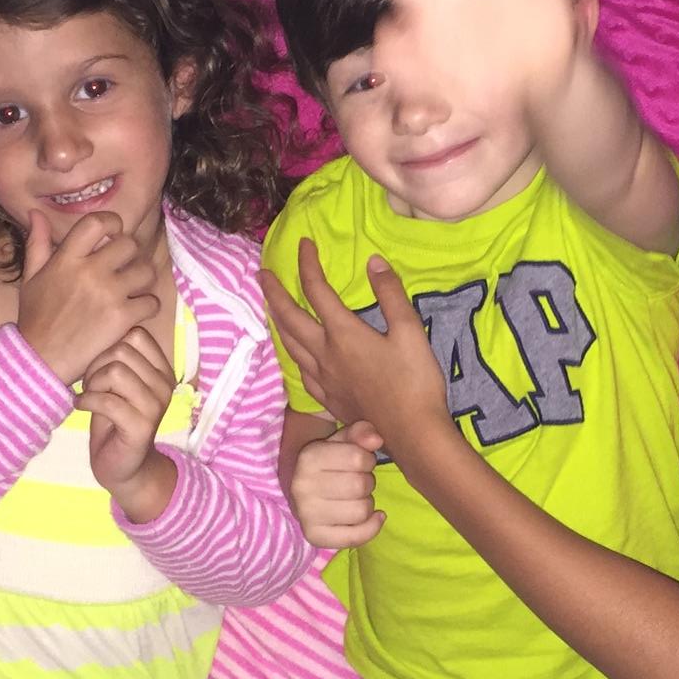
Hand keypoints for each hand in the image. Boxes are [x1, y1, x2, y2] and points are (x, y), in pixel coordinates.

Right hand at [15, 210, 159, 384]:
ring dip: (142, 280)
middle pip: (129, 244)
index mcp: (66, 259)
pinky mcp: (122, 318)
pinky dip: (147, 307)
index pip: (97, 222)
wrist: (40, 359)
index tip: (113, 235)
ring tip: (132, 290)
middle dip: (130, 255)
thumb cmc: (35, 319)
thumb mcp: (30, 278)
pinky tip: (135, 312)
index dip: (112, 223)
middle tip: (124, 268)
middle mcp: (89, 271)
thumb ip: (37, 243)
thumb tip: (35, 212)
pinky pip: (151, 302)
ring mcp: (108, 294)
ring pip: (145, 271)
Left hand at [79, 327, 178, 520]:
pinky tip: (82, 407)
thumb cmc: (116, 420)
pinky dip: (86, 401)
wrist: (124, 467)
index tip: (100, 366)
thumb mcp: (118, 384)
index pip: (136, 334)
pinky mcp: (141, 426)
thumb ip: (118, 359)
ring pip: (115, 371)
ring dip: (92, 384)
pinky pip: (107, 400)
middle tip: (90, 385)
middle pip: (122, 350)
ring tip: (88, 396)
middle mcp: (165, 385)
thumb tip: (98, 329)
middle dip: (96, 365)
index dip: (109, 345)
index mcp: (162, 370)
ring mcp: (156, 406)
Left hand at [260, 239, 455, 467]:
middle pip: (289, 318)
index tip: (304, 244)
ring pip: (289, 345)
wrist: (412, 434)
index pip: (316, 290)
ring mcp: (323, 379)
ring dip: (276, 321)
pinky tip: (294, 353)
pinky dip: (291, 352)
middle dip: (274, 292)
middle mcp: (325, 354)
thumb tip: (373, 261)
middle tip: (262, 274)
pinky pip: (300, 370)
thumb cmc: (416, 381)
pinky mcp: (328, 398)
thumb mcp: (410, 331)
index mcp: (343, 333)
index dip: (307, 264)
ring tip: (271, 308)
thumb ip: (390, 294)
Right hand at [291, 421, 385, 548]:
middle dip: (367, 482)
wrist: (303, 489)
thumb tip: (376, 439)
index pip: (358, 458)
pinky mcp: (314, 536)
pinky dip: (371, 527)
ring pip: (361, 511)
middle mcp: (302, 487)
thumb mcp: (343, 441)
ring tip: (356, 497)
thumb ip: (361, 432)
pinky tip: (372, 517)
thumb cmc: (330, 462)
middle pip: (361, 486)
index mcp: (308, 458)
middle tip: (358, 481)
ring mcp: (306, 514)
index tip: (360, 462)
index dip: (367, 459)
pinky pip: (356, 537)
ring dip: (367, 503)